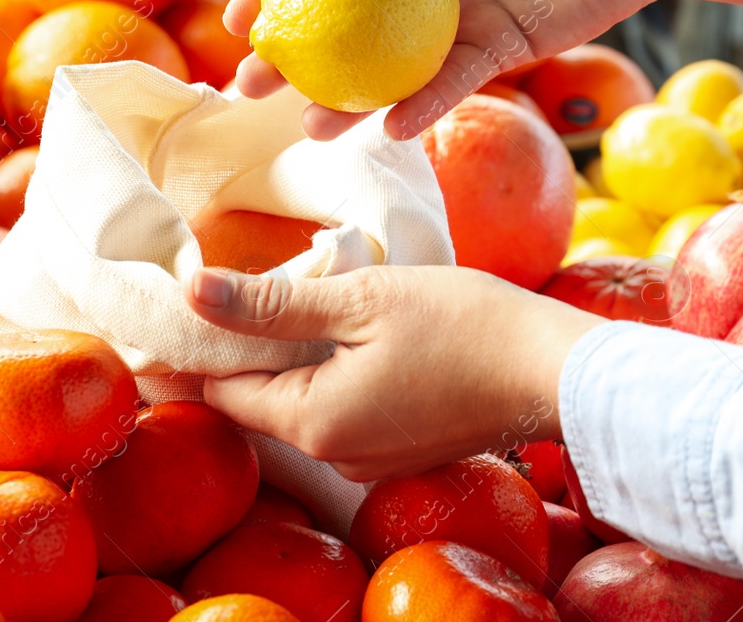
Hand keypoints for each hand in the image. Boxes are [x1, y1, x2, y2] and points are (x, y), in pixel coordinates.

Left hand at [185, 264, 604, 480]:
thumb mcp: (362, 299)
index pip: (221, 389)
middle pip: (259, 398)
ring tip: (301, 295)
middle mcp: (334, 454)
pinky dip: (332, 369)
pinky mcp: (400, 448)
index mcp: (312, 421)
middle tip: (242, 284)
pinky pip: (342, 409)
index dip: (199, 344)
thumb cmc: (464, 326)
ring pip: (302, 401)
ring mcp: (370, 458)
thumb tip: (192, 291)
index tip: (187, 300)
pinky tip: (351, 327)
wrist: (555, 372)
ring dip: (293, 354)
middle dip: (247, 345)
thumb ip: (272, 303)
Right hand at [224, 0, 742, 140]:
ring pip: (390, 69)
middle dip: (292, 61)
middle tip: (249, 91)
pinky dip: (424, 107)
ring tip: (311, 130)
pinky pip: (454, 84)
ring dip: (348, 101)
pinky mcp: (502, 52)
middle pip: (344, 25)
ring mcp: (459, 19)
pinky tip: (392, 129)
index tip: (236, 21)